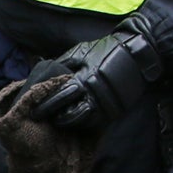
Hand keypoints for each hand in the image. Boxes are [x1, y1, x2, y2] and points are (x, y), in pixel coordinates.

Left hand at [28, 22, 160, 131]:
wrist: (138, 52)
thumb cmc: (105, 49)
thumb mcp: (80, 52)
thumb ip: (61, 66)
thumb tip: (42, 78)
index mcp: (83, 80)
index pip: (58, 99)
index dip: (44, 106)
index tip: (34, 110)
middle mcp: (95, 96)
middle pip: (69, 116)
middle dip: (55, 117)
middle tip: (45, 117)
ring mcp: (107, 106)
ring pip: (82, 123)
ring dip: (69, 122)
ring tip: (60, 117)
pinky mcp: (116, 111)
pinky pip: (95, 123)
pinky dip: (83, 122)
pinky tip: (76, 116)